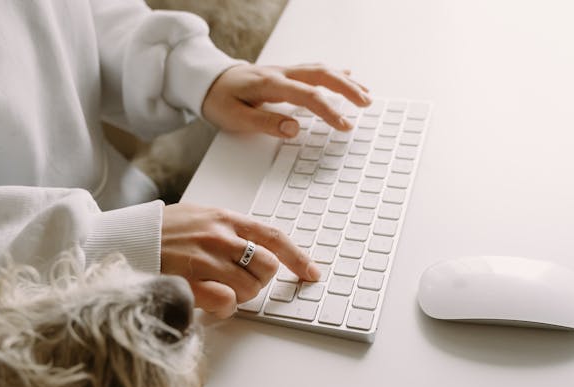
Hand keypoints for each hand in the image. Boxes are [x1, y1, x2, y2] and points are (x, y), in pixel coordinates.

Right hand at [161, 202, 319, 318]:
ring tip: (218, 289)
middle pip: (266, 267)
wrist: (123, 239)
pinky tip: (211, 302)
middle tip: (241, 282)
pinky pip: (225, 302)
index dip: (297, 258)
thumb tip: (254, 248)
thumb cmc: (159, 232)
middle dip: (259, 281)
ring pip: (248, 288)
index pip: (272, 237)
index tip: (311, 273)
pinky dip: (224, 308)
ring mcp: (204, 259)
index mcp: (223, 219)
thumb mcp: (197, 217)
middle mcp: (218, 237)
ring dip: (240, 296)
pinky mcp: (189, 282)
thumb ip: (226, 229)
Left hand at [202, 63, 369, 138]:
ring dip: (345, 80)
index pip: (308, 96)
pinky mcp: (284, 73)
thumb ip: (266, 123)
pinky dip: (334, 73)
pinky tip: (347, 76)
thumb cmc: (219, 100)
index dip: (329, 111)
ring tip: (365, 94)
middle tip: (366, 103)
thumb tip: (294, 129)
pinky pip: (314, 70)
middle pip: (322, 75)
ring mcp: (283, 71)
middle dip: (347, 89)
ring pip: (321, 70)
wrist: (206, 81)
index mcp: (270, 84)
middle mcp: (281, 73)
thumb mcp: (236, 118)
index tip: (345, 126)